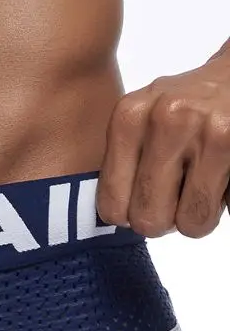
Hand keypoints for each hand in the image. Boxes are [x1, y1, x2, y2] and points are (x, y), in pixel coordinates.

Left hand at [97, 54, 229, 237]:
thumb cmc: (183, 109)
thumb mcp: (140, 121)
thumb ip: (121, 164)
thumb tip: (117, 218)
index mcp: (129, 118)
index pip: (111, 204)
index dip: (127, 215)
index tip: (140, 203)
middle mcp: (166, 120)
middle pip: (148, 219)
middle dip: (161, 221)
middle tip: (171, 200)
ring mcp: (209, 131)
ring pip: (190, 221)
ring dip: (195, 215)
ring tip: (198, 186)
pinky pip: (222, 208)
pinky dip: (221, 202)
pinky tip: (219, 173)